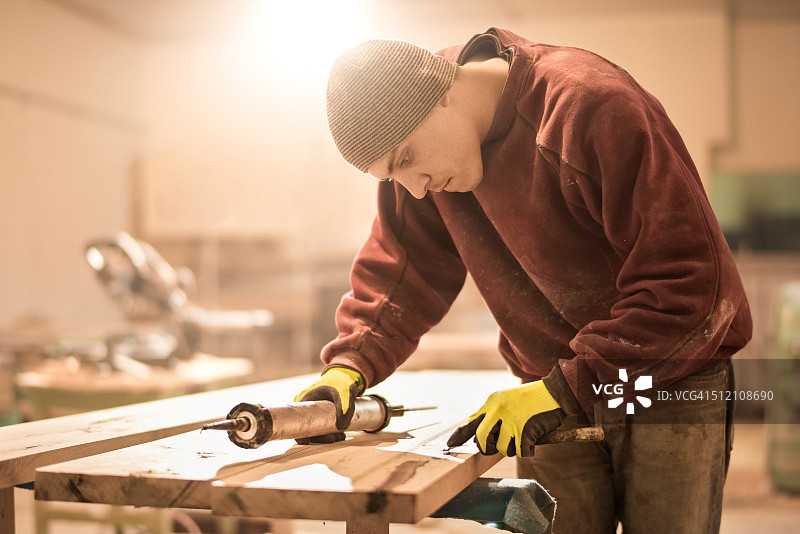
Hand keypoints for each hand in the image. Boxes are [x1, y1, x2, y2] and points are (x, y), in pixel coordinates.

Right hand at [293, 367, 364, 443]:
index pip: (297, 421)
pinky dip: (330, 430)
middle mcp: (306, 407)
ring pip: (316, 428)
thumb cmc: (341, 381)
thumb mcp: (344, 394)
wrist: (347, 375)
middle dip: (321, 436)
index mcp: (305, 400)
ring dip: (327, 435)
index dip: (300, 434)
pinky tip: (340, 433)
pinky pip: (322, 425)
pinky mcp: (321, 413)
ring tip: (341, 436)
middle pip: (308, 428)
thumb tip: (341, 428)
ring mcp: (313, 410)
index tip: (307, 442)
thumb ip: (344, 409)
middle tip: (334, 438)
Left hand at [446, 380, 564, 456]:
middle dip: (487, 448)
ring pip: (502, 448)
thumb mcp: (506, 400)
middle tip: (497, 446)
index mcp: (492, 402)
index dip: (460, 435)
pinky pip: (520, 451)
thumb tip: (478, 435)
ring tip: (521, 436)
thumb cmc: (530, 399)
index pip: (471, 421)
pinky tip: (532, 439)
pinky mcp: (526, 429)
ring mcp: (511, 420)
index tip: (449, 445)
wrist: (554, 392)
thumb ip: (492, 413)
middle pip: (482, 439)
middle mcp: (498, 410)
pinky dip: (527, 449)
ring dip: (512, 447)